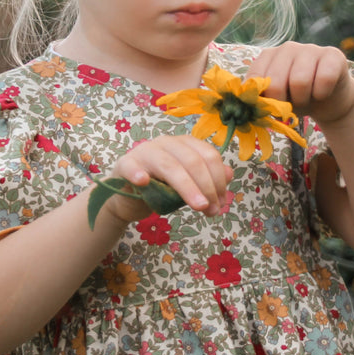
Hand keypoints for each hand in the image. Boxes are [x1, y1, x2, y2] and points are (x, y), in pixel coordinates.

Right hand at [102, 134, 233, 224]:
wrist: (129, 198)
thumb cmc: (161, 189)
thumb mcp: (189, 186)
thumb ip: (208, 179)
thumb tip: (229, 174)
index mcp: (184, 144)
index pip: (208, 155)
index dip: (218, 180)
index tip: (221, 203)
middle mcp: (166, 143)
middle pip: (193, 161)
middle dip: (207, 188)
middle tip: (212, 211)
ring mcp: (144, 151)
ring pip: (169, 166)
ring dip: (188, 188)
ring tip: (199, 207)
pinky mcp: (124, 164)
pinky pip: (131, 166)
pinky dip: (137, 173)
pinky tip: (143, 182)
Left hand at [247, 42, 353, 125]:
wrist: (330, 100)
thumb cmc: (296, 98)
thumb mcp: (274, 99)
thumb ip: (258, 97)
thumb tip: (242, 104)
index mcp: (268, 56)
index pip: (255, 79)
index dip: (263, 100)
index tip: (271, 107)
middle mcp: (287, 48)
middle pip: (276, 82)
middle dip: (284, 102)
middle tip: (292, 104)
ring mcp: (311, 48)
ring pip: (300, 82)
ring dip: (304, 99)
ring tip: (307, 98)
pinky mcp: (333, 55)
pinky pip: (324, 79)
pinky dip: (322, 94)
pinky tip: (323, 92)